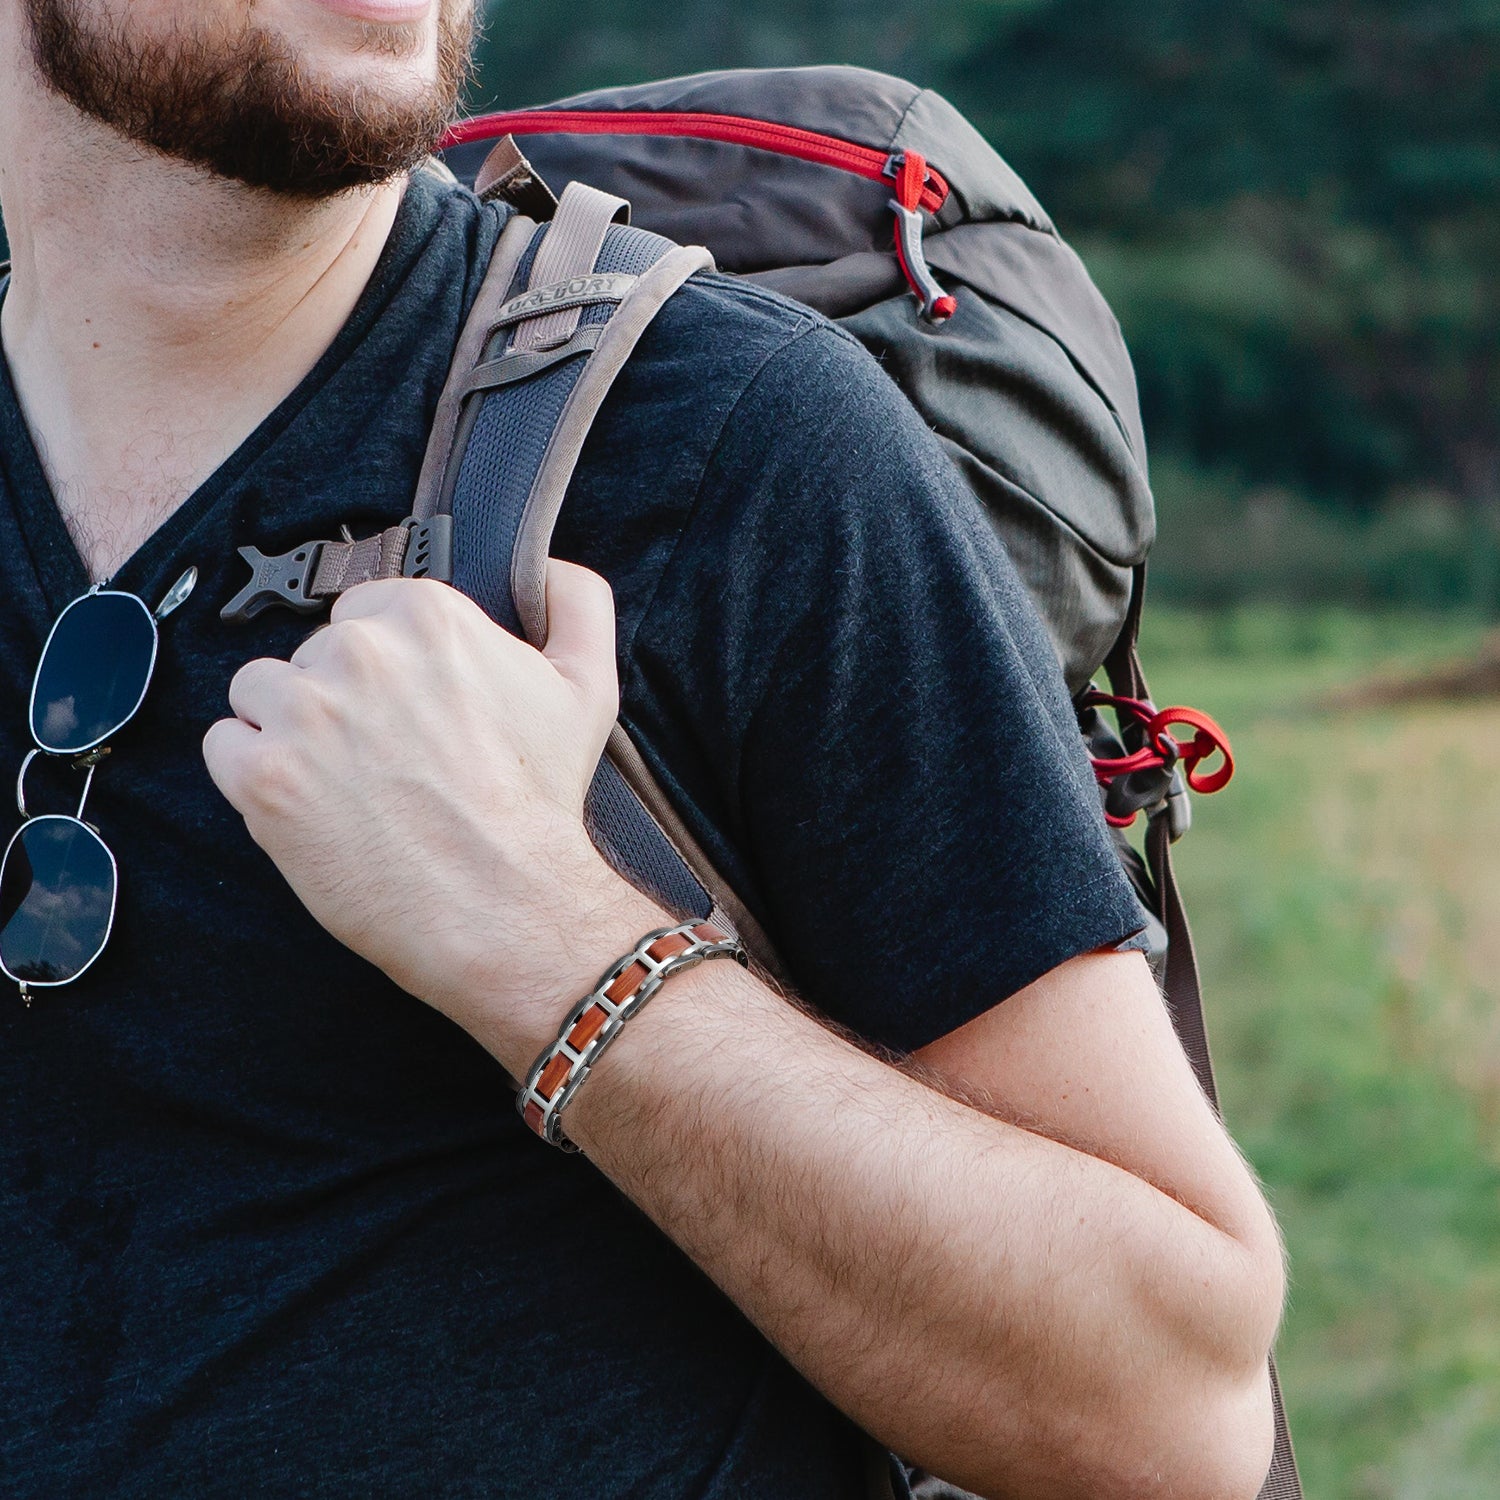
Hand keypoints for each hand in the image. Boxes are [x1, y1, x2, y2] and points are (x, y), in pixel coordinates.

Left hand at [204, 564, 655, 1062]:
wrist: (505, 905)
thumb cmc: (543, 802)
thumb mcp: (587, 687)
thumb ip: (576, 603)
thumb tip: (546, 567)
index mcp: (429, 616)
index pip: (365, 610)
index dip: (385, 667)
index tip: (408, 714)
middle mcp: (361, 651)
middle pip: (314, 651)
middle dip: (341, 700)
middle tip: (388, 761)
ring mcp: (306, 712)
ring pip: (261, 691)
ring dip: (291, 731)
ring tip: (345, 785)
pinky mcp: (264, 775)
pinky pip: (226, 744)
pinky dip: (254, 774)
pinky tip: (309, 806)